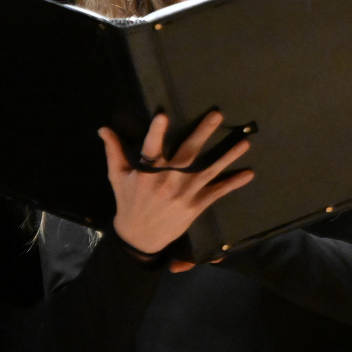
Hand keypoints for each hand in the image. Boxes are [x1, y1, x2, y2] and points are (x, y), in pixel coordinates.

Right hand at [101, 111, 253, 257]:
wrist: (139, 236)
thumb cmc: (129, 201)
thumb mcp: (118, 176)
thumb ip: (114, 151)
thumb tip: (103, 128)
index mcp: (147, 172)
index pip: (150, 147)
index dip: (156, 132)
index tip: (163, 115)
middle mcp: (168, 180)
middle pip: (188, 153)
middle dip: (203, 133)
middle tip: (217, 114)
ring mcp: (185, 193)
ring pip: (210, 170)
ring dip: (228, 156)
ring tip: (245, 142)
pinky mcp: (196, 205)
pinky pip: (217, 192)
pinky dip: (233, 183)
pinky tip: (248, 174)